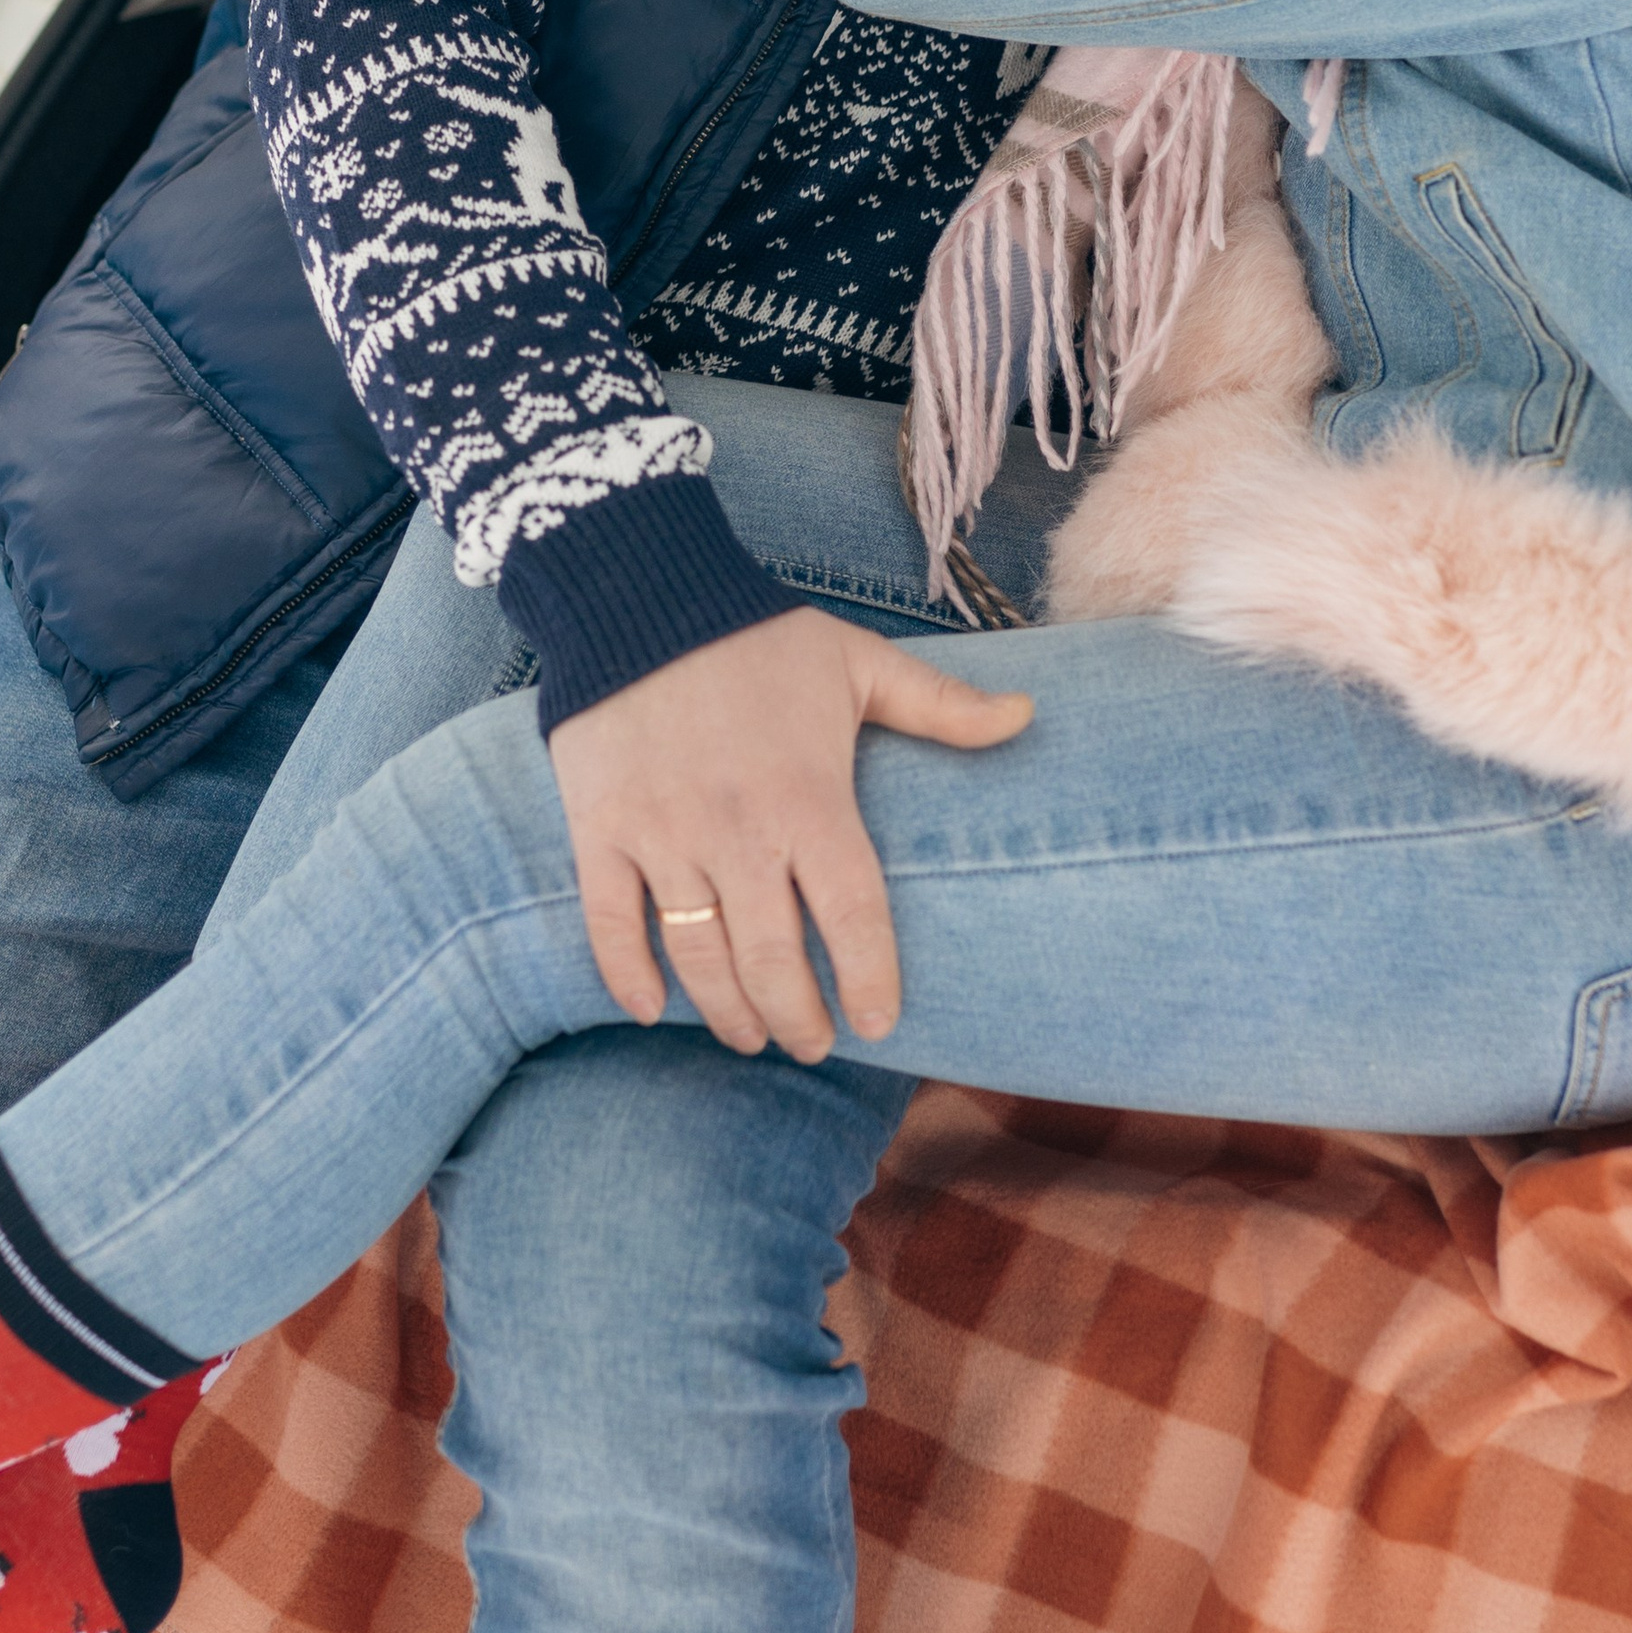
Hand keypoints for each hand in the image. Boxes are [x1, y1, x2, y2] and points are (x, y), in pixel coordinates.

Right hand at [547, 604, 1032, 1061]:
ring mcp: (664, 835)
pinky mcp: (602, 831)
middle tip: (814, 1043)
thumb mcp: (860, 663)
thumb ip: (942, 706)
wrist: (640, 589)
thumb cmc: (759, 635)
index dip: (869, 980)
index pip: (851, 917)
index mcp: (810, 797)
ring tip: (751, 1036)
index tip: (879, 1023)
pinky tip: (651, 1008)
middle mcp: (738, 830)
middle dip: (798, 1019)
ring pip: (699, 958)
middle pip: (774, 960)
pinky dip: (628, 976)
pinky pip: (611, 926)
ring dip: (727, 1014)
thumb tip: (1029, 716)